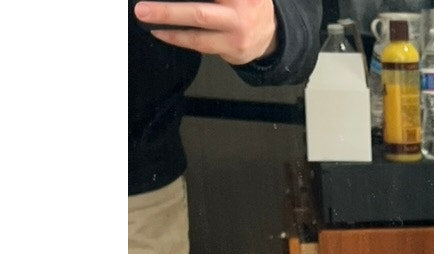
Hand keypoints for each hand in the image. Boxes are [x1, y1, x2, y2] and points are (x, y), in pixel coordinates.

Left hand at [134, 1, 277, 64]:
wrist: (270, 34)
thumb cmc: (247, 3)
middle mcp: (242, 7)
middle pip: (200, 10)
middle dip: (169, 10)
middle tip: (142, 8)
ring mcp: (239, 30)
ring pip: (199, 27)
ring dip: (168, 22)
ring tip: (145, 16)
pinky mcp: (234, 48)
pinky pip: (201, 43)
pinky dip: (179, 37)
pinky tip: (162, 32)